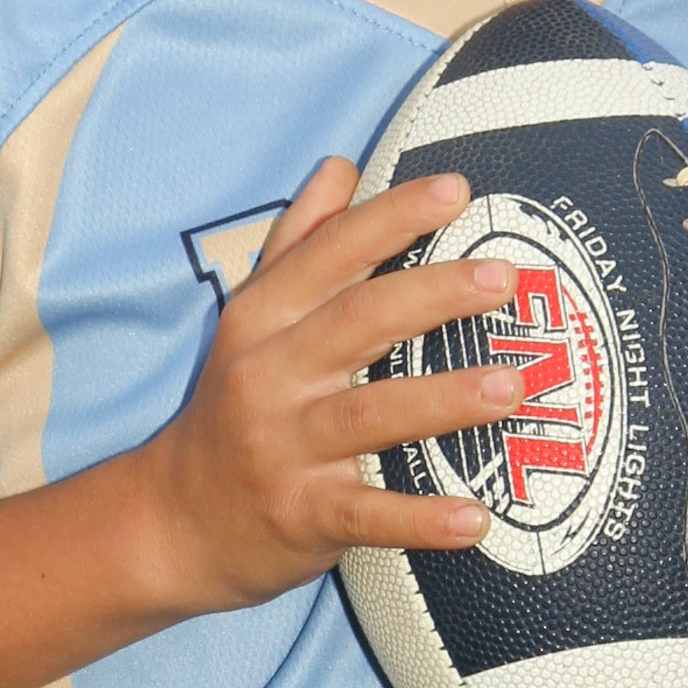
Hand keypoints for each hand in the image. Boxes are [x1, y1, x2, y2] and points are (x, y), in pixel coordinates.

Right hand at [138, 159, 521, 615]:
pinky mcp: (302, 516)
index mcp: (262, 318)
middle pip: (357, 322)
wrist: (175, 521)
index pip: (331, 253)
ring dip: (444, 400)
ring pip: (370, 415)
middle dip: (434, 294)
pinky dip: (420, 519)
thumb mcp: (251, 318)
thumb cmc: (233, 405)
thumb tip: (342, 165)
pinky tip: (476, 519)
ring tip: (512, 385)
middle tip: (504, 276)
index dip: (392, 217)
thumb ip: (300, 241)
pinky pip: (368, 515)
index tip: (455, 189)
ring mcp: (284, 448)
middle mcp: (270, 376)